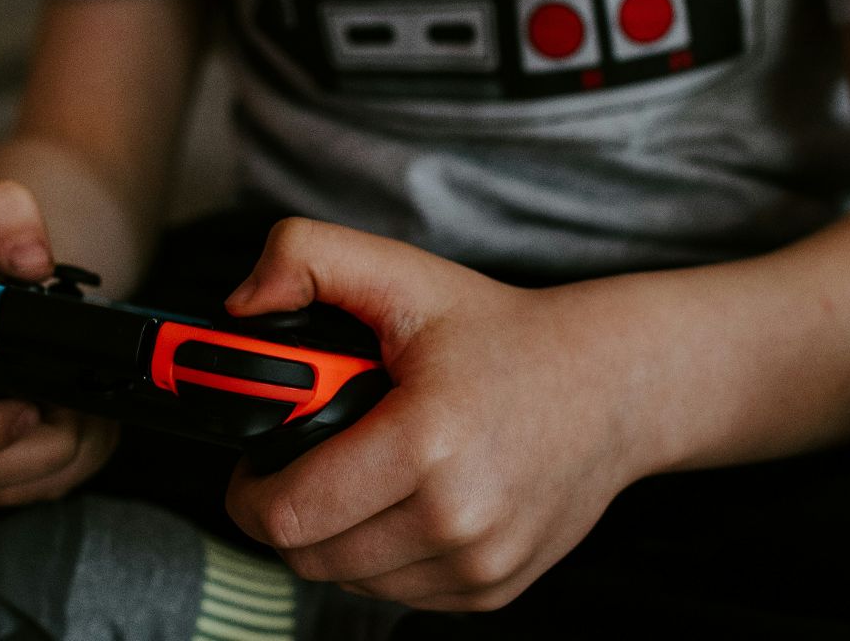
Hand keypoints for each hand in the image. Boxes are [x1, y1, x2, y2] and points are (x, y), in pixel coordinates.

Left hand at [223, 220, 659, 611]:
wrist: (610, 386)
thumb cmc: (501, 333)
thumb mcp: (403, 273)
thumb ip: (306, 258)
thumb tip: (240, 307)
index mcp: (426, 442)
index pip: (289, 514)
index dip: (248, 490)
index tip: (254, 461)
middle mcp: (459, 516)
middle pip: (309, 556)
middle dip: (284, 513)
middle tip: (300, 464)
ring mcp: (480, 563)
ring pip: (348, 580)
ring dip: (333, 537)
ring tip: (356, 475)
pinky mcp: (492, 590)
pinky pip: (397, 592)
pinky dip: (381, 556)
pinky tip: (401, 500)